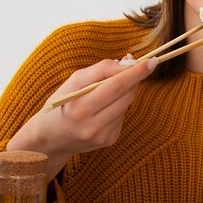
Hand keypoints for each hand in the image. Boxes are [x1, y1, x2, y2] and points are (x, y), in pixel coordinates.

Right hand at [9, 56, 156, 177]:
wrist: (51, 138)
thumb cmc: (62, 103)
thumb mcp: (73, 81)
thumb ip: (101, 69)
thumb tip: (128, 62)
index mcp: (80, 108)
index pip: (115, 86)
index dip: (135, 72)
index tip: (150, 61)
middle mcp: (92, 125)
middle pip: (126, 95)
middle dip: (135, 78)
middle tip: (141, 65)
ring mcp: (102, 136)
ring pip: (127, 105)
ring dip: (127, 90)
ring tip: (114, 84)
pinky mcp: (109, 140)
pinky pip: (122, 115)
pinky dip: (119, 105)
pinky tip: (106, 105)